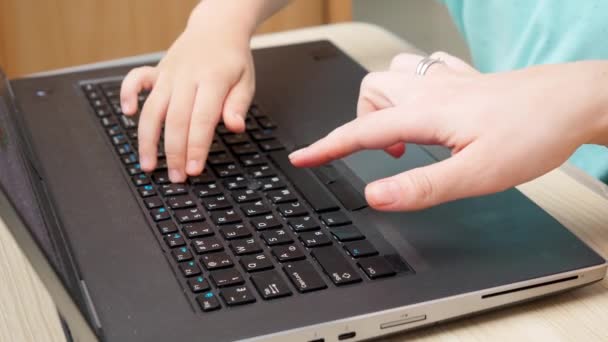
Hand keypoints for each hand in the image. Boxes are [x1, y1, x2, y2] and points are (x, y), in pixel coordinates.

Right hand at [120, 16, 253, 181]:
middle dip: (173, 152)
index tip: (193, 169)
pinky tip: (128, 115)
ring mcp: (168, 74)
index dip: (196, 147)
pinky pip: (135, 80)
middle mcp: (186, 77)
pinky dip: (127, 95)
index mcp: (212, 80)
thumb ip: (239, 105)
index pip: (201, 119)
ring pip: (152, 109)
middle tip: (175, 178)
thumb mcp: (246, 82)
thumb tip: (235, 127)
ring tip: (148, 165)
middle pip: (175, 119)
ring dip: (147, 139)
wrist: (217, 29)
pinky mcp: (156, 71)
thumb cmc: (232, 60)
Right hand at [289, 52, 606, 210]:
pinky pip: (426, 70)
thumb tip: (375, 195)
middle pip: (371, 93)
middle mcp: (431, 92)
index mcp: (425, 115)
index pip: (362, 132)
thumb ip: (421, 187)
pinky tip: (431, 104)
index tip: (303, 158)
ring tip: (404, 135)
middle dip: (361, 122)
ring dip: (386, 103)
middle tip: (380, 154)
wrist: (574, 101)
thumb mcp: (476, 174)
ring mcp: (449, 81)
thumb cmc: (532, 134)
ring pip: (395, 75)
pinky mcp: (467, 79)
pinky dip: (414, 87)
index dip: (327, 148)